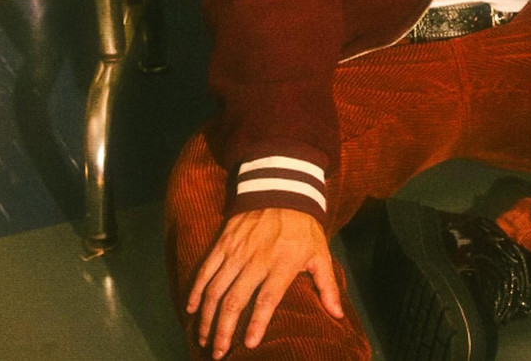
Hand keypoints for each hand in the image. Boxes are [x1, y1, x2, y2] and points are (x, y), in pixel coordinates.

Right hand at [187, 207, 343, 357]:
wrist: (281, 187)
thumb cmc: (303, 226)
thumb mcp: (320, 252)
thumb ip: (327, 285)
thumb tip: (339, 315)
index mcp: (282, 265)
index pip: (266, 300)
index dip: (256, 324)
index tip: (249, 344)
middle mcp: (256, 260)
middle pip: (234, 301)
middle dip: (223, 330)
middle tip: (218, 353)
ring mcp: (236, 251)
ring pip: (215, 289)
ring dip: (207, 317)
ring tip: (203, 338)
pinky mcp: (223, 242)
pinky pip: (205, 269)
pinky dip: (196, 290)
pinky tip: (191, 308)